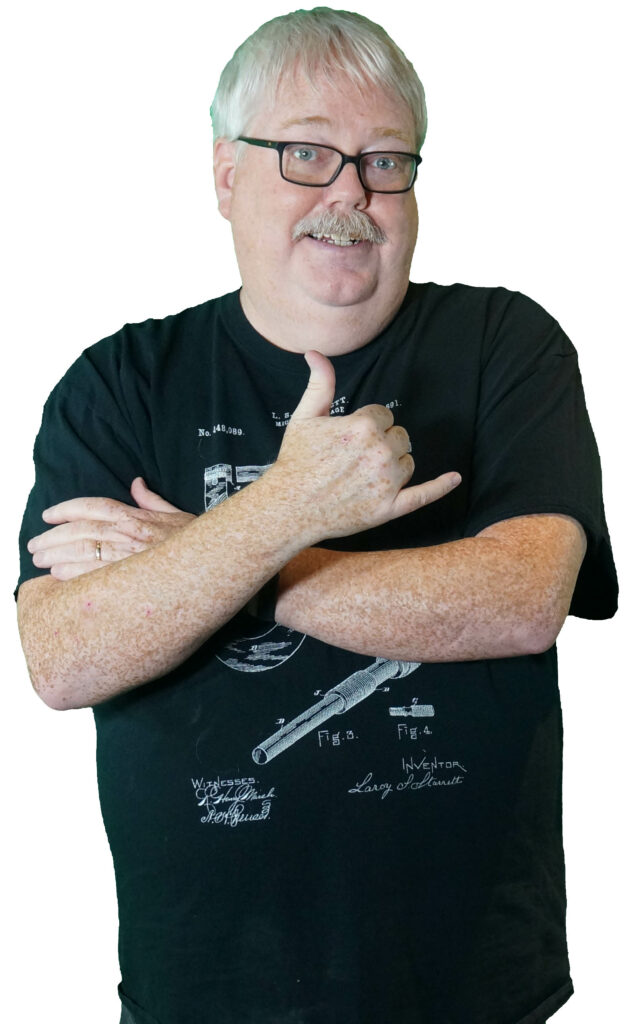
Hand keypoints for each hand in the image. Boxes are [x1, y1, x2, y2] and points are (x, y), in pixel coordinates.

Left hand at [27, 477, 195, 579]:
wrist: (219, 563)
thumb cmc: (199, 543)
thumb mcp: (178, 515)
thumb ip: (152, 500)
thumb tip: (136, 482)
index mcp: (137, 517)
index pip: (94, 506)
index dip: (67, 508)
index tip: (48, 515)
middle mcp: (130, 533)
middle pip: (81, 529)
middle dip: (53, 536)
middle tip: (34, 544)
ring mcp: (130, 556)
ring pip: (82, 550)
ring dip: (56, 554)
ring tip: (39, 560)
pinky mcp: (131, 578)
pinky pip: (94, 574)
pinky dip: (72, 574)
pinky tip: (57, 576)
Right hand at [270, 350, 460, 542]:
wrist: (289, 507)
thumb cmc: (296, 462)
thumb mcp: (305, 417)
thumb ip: (320, 383)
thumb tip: (315, 353)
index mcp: (364, 426)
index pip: (384, 416)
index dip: (367, 425)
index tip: (348, 439)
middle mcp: (380, 452)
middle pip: (400, 437)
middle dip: (382, 443)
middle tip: (354, 458)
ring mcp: (388, 481)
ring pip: (408, 461)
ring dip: (394, 464)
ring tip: (363, 475)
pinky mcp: (390, 507)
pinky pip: (424, 494)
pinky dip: (441, 486)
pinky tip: (454, 478)